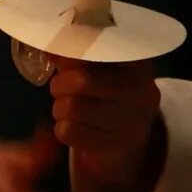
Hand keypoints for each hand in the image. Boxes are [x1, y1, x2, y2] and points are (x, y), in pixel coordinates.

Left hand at [51, 59, 167, 191]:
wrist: (123, 142)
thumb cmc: (102, 95)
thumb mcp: (92, 67)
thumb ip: (72, 52)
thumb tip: (48, 45)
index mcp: (138, 64)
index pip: (103, 47)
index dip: (74, 47)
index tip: (61, 55)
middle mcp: (143, 92)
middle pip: (81, 80)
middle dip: (59, 85)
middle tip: (60, 88)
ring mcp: (135, 122)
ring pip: (72, 107)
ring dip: (59, 108)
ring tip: (67, 108)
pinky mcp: (119, 146)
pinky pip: (68, 132)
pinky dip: (62, 129)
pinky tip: (74, 127)